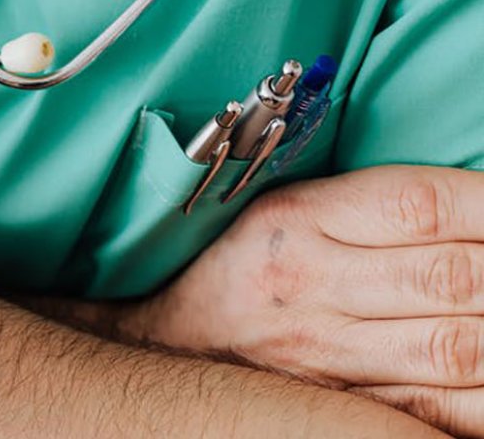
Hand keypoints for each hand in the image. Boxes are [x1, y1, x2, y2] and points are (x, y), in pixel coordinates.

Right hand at [76, 166, 483, 434]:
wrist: (162, 341)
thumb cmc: (241, 266)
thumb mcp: (287, 209)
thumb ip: (375, 206)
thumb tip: (475, 206)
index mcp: (298, 218)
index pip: (421, 204)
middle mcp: (311, 284)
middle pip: (452, 276)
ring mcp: (327, 354)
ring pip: (457, 348)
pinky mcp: (342, 406)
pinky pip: (436, 410)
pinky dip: (482, 399)